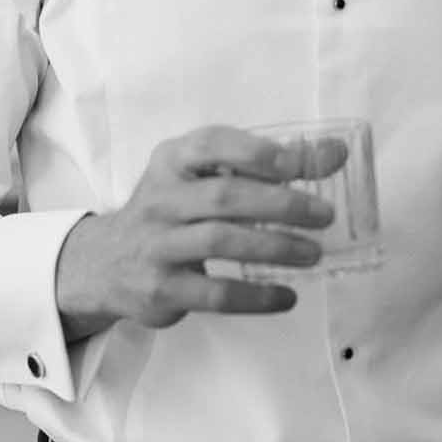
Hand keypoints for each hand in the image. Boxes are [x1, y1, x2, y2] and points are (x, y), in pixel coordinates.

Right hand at [55, 124, 341, 339]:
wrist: (105, 262)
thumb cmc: (170, 210)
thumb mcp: (201, 177)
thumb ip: (262, 165)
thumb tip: (336, 153)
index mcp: (171, 160)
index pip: (213, 145)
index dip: (259, 153)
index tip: (302, 165)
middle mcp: (160, 198)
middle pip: (224, 196)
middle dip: (280, 204)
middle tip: (324, 215)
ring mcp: (158, 245)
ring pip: (220, 242)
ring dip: (274, 247)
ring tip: (312, 253)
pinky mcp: (161, 288)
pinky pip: (215, 294)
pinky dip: (256, 297)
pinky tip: (286, 296)